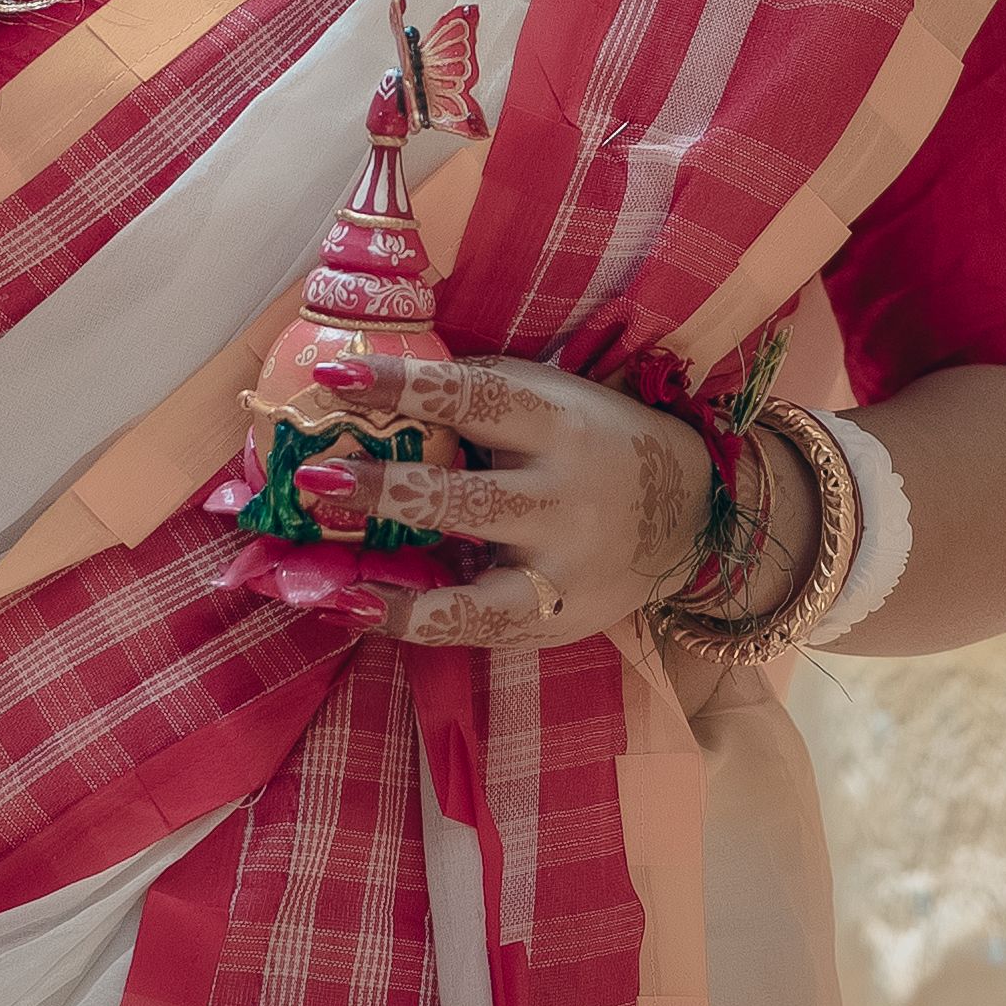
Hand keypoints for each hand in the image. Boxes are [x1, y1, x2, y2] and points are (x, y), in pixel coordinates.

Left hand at [227, 348, 720, 649]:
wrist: (691, 513)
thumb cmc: (595, 440)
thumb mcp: (552, 397)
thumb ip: (479, 391)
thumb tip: (373, 382)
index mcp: (558, 424)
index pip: (472, 398)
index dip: (403, 386)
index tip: (335, 378)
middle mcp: (562, 497)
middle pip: (464, 496)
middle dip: (386, 489)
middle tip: (314, 476)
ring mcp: (561, 567)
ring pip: (471, 583)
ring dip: (393, 579)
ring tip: (327, 582)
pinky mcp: (555, 618)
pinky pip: (476, 627)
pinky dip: (413, 623)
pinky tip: (356, 612)